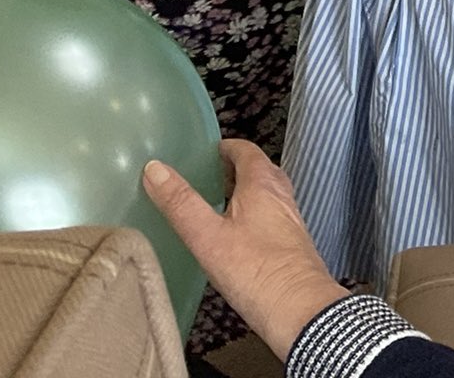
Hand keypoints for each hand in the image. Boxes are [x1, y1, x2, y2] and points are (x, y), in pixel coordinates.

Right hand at [143, 142, 346, 360]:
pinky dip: (252, 212)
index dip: (228, 147)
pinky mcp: (291, 242)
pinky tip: (236, 233)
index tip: (208, 151)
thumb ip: (181, 203)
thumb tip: (155, 168)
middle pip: (259, 170)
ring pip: (266, 193)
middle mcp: (281, 196)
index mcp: (263, 185)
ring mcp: (290, 219)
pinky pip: (270, 215)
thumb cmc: (254, 269)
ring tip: (216, 202)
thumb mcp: (207, 235)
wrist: (298, 307)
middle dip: (235, 168)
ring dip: (244, 190)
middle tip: (206, 175)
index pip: (248, 152)